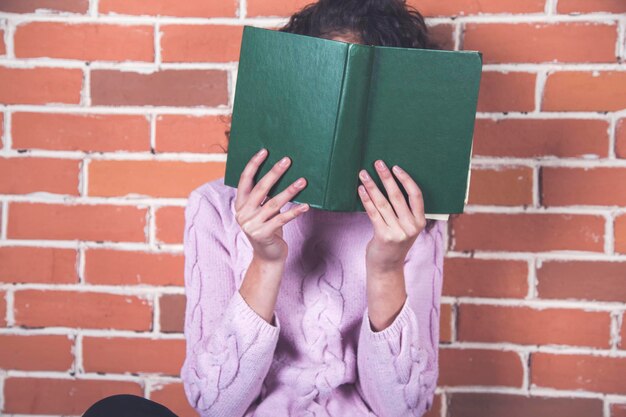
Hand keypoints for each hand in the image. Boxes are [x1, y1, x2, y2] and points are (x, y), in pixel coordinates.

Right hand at [235, 148, 308, 263]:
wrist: (267, 257)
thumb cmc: (268, 229)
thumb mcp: (262, 212)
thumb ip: (265, 197)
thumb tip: (281, 173)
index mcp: (240, 205)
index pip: (244, 180)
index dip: (253, 164)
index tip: (264, 151)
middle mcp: (243, 214)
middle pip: (260, 189)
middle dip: (274, 173)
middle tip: (287, 160)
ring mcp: (252, 225)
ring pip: (274, 203)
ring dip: (290, 190)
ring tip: (303, 181)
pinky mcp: (264, 234)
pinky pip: (282, 219)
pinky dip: (295, 211)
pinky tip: (306, 206)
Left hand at [357, 160, 426, 273]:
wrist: (387, 267)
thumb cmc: (394, 243)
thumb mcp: (406, 228)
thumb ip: (404, 211)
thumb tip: (391, 183)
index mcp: (420, 221)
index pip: (416, 195)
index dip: (406, 179)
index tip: (396, 167)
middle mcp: (411, 226)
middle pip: (397, 196)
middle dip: (386, 177)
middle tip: (378, 163)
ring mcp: (398, 232)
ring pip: (383, 202)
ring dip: (372, 186)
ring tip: (363, 174)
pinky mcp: (383, 236)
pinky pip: (373, 213)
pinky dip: (366, 199)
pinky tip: (361, 189)